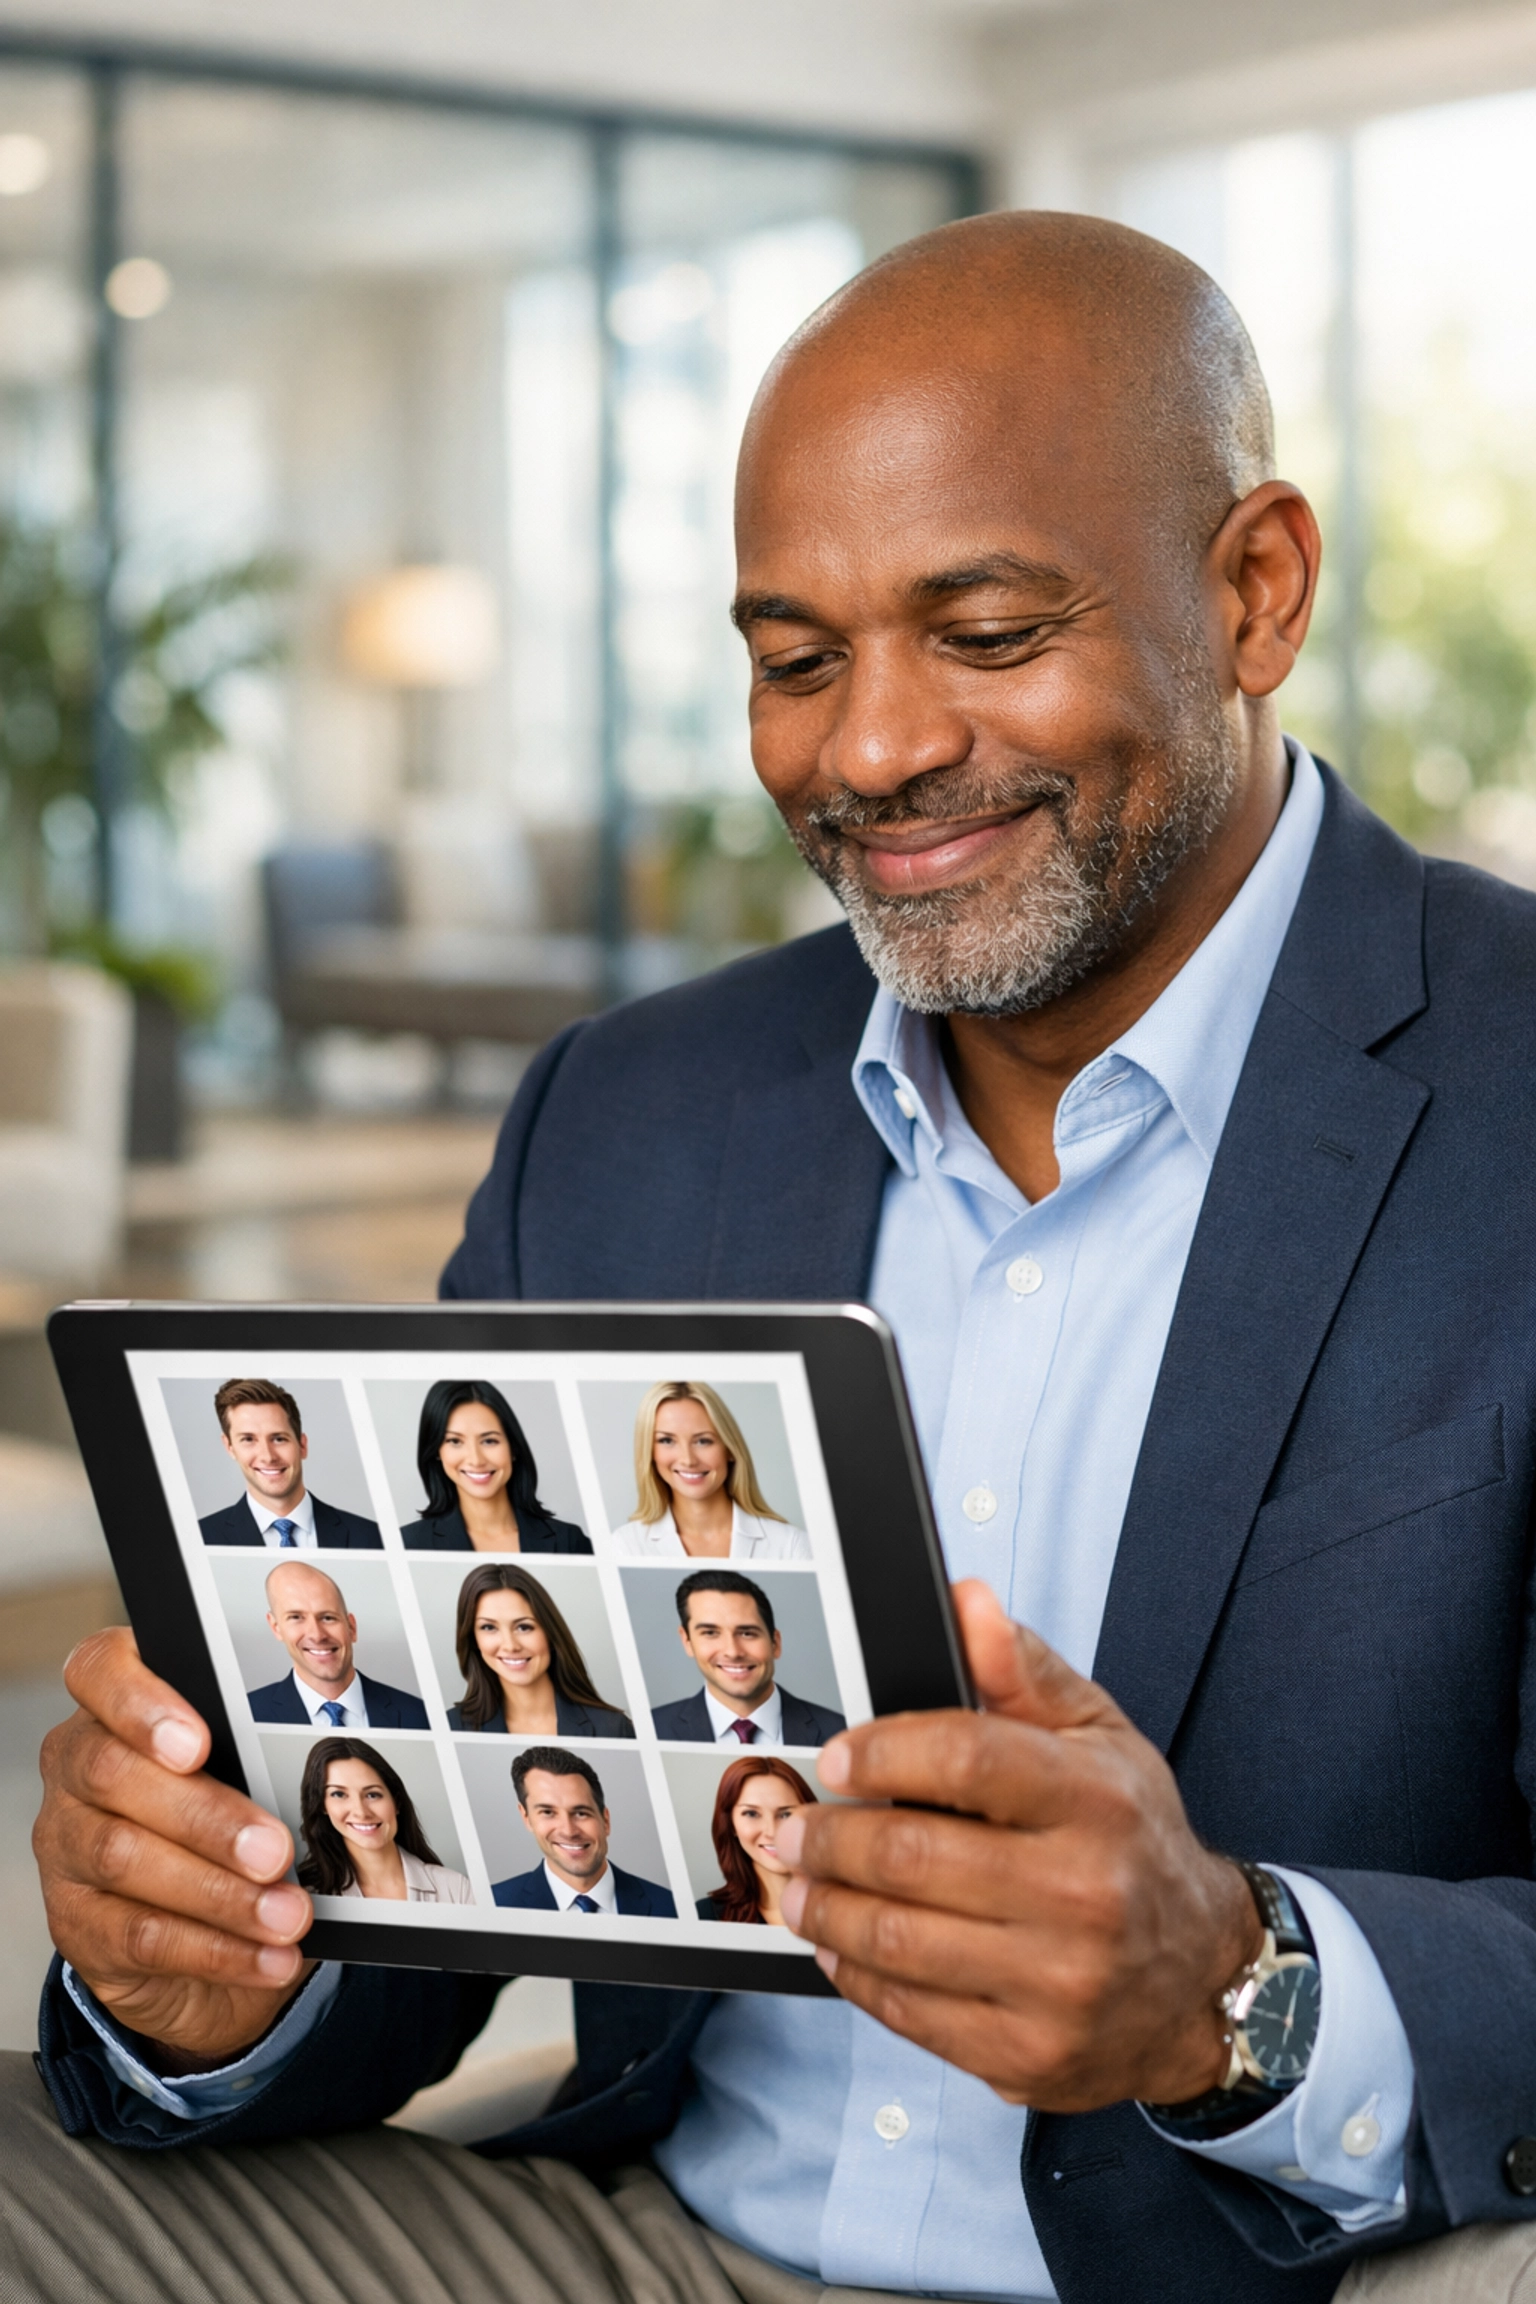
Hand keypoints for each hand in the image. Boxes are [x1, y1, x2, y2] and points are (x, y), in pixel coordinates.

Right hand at [33, 1626, 312, 2069]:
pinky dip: (215, 1949)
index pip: (99, 1670)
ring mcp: (66, 1845)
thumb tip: (309, 1764)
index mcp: (116, 1706)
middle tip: (276, 1851)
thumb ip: (254, 1754)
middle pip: (114, 1774)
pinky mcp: (76, 1921)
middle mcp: (76, 1767)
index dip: (141, 1703)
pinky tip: (268, 1956)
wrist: (191, 1923)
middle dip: (205, 1816)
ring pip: (124, 1858)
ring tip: (288, 1914)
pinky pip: (139, 1935)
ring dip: (220, 1893)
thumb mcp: (240, 1770)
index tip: (199, 1743)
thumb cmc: (222, 1817)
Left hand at [776, 1580, 1261, 2109]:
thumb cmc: (1134, 1842)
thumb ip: (1024, 1671)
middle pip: (912, 1857)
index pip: (966, 1757)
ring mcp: (1057, 1984)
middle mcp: (1083, 1895)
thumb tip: (966, 1601)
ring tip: (801, 1885)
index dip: (884, 1751)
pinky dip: (858, 1976)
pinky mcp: (1029, 2054)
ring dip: (825, 1909)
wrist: (1199, 1979)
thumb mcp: (1100, 1740)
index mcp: (1096, 1801)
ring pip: (898, 1941)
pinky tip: (841, 1947)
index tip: (838, 1756)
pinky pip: (911, 2013)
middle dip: (830, 1837)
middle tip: (795, 1827)